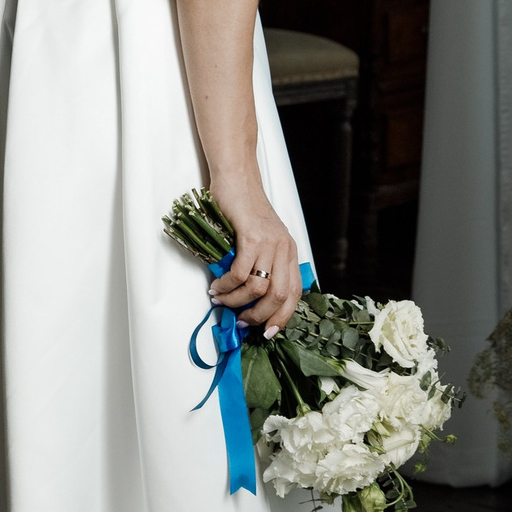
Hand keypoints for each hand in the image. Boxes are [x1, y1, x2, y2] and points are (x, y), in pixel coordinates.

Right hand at [206, 182, 302, 340]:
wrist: (237, 180)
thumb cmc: (244, 210)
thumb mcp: (261, 239)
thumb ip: (260, 264)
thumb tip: (248, 299)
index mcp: (290, 252)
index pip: (294, 293)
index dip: (282, 316)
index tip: (268, 331)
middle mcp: (284, 249)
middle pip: (279, 296)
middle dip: (259, 315)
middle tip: (242, 321)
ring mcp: (269, 243)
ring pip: (258, 288)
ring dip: (237, 301)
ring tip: (222, 301)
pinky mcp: (251, 237)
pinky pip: (240, 272)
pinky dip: (227, 285)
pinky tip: (217, 286)